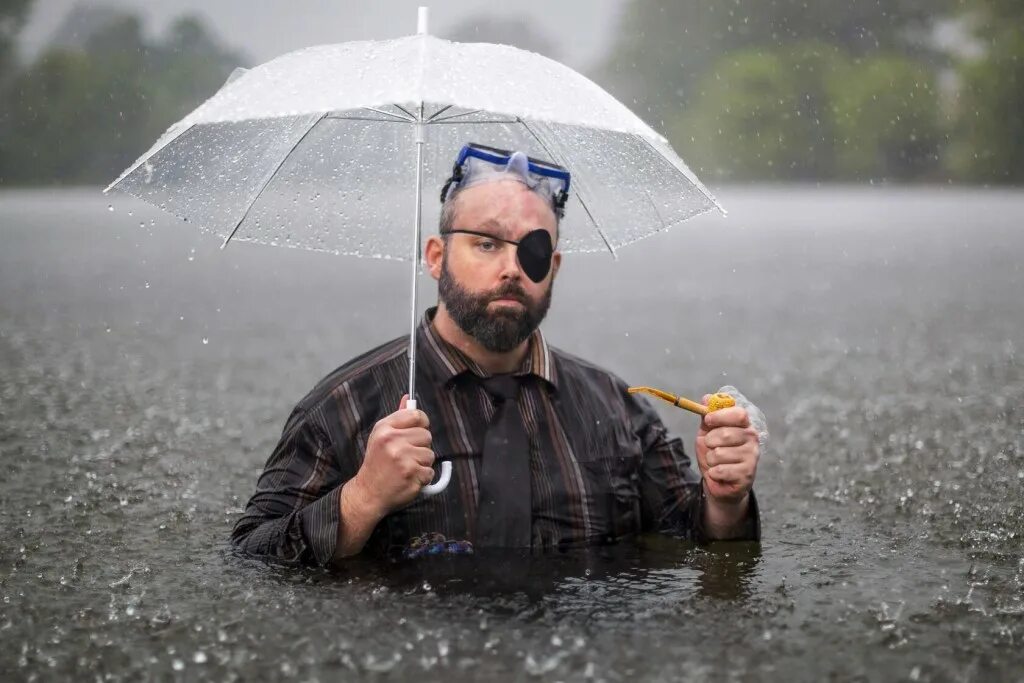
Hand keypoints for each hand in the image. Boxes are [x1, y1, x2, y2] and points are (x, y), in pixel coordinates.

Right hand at [349, 394, 434, 517]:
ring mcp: (402, 458)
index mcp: (384, 428)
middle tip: (406, 456)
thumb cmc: (377, 463)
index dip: (421, 424)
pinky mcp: (411, 474)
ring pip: (430, 454)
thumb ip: (397, 418)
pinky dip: (422, 478)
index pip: (416, 415)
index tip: (417, 432)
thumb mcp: (381, 437)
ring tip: (406, 467)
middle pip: (426, 435)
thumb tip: (408, 398)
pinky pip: (430, 472)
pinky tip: (408, 478)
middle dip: (421, 446)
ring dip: (422, 463)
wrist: (369, 492)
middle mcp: (392, 440)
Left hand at [695, 394, 758, 503]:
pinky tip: (720, 473)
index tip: (708, 420)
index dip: (721, 415)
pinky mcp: (747, 474)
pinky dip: (714, 472)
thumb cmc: (715, 453)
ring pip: (719, 453)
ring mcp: (752, 457)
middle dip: (710, 441)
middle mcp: (752, 439)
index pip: (739, 414)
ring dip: (710, 459)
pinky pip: (721, 470)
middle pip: (726, 433)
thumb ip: (708, 416)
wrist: (720, 482)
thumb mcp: (707, 433)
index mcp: (744, 425)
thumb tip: (706, 398)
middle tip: (711, 447)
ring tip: (716, 462)